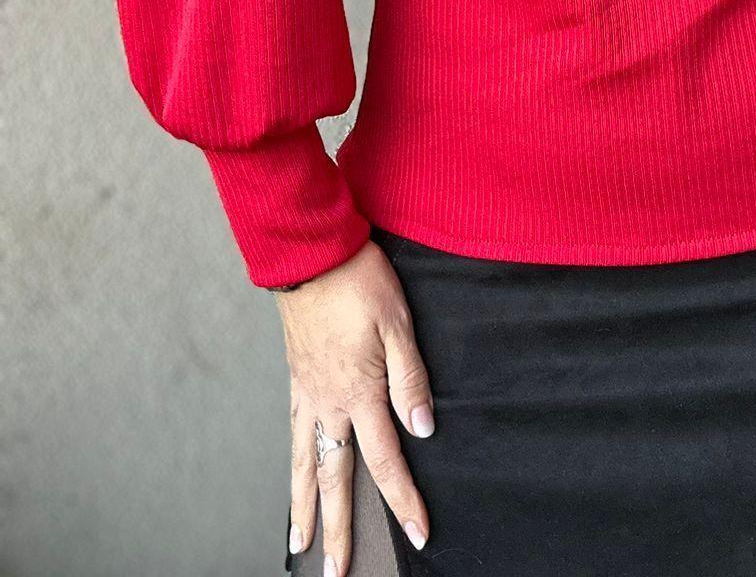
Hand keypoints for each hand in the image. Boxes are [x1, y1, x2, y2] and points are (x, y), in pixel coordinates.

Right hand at [277, 239, 434, 574]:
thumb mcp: (398, 325)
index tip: (418, 530)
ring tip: (302, 546)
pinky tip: (294, 475)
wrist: (310, 253)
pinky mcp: (295, 379)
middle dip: (339, 529)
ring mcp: (306, 393)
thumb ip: (411, 380)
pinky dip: (291, 465)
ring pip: (302, 464)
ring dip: (304, 508)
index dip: (403, 498)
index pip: (385, 459)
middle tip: (338, 572)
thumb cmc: (358, 281)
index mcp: (359, 392)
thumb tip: (422, 430)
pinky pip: (292, 435)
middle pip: (334, 478)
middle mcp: (328, 402)